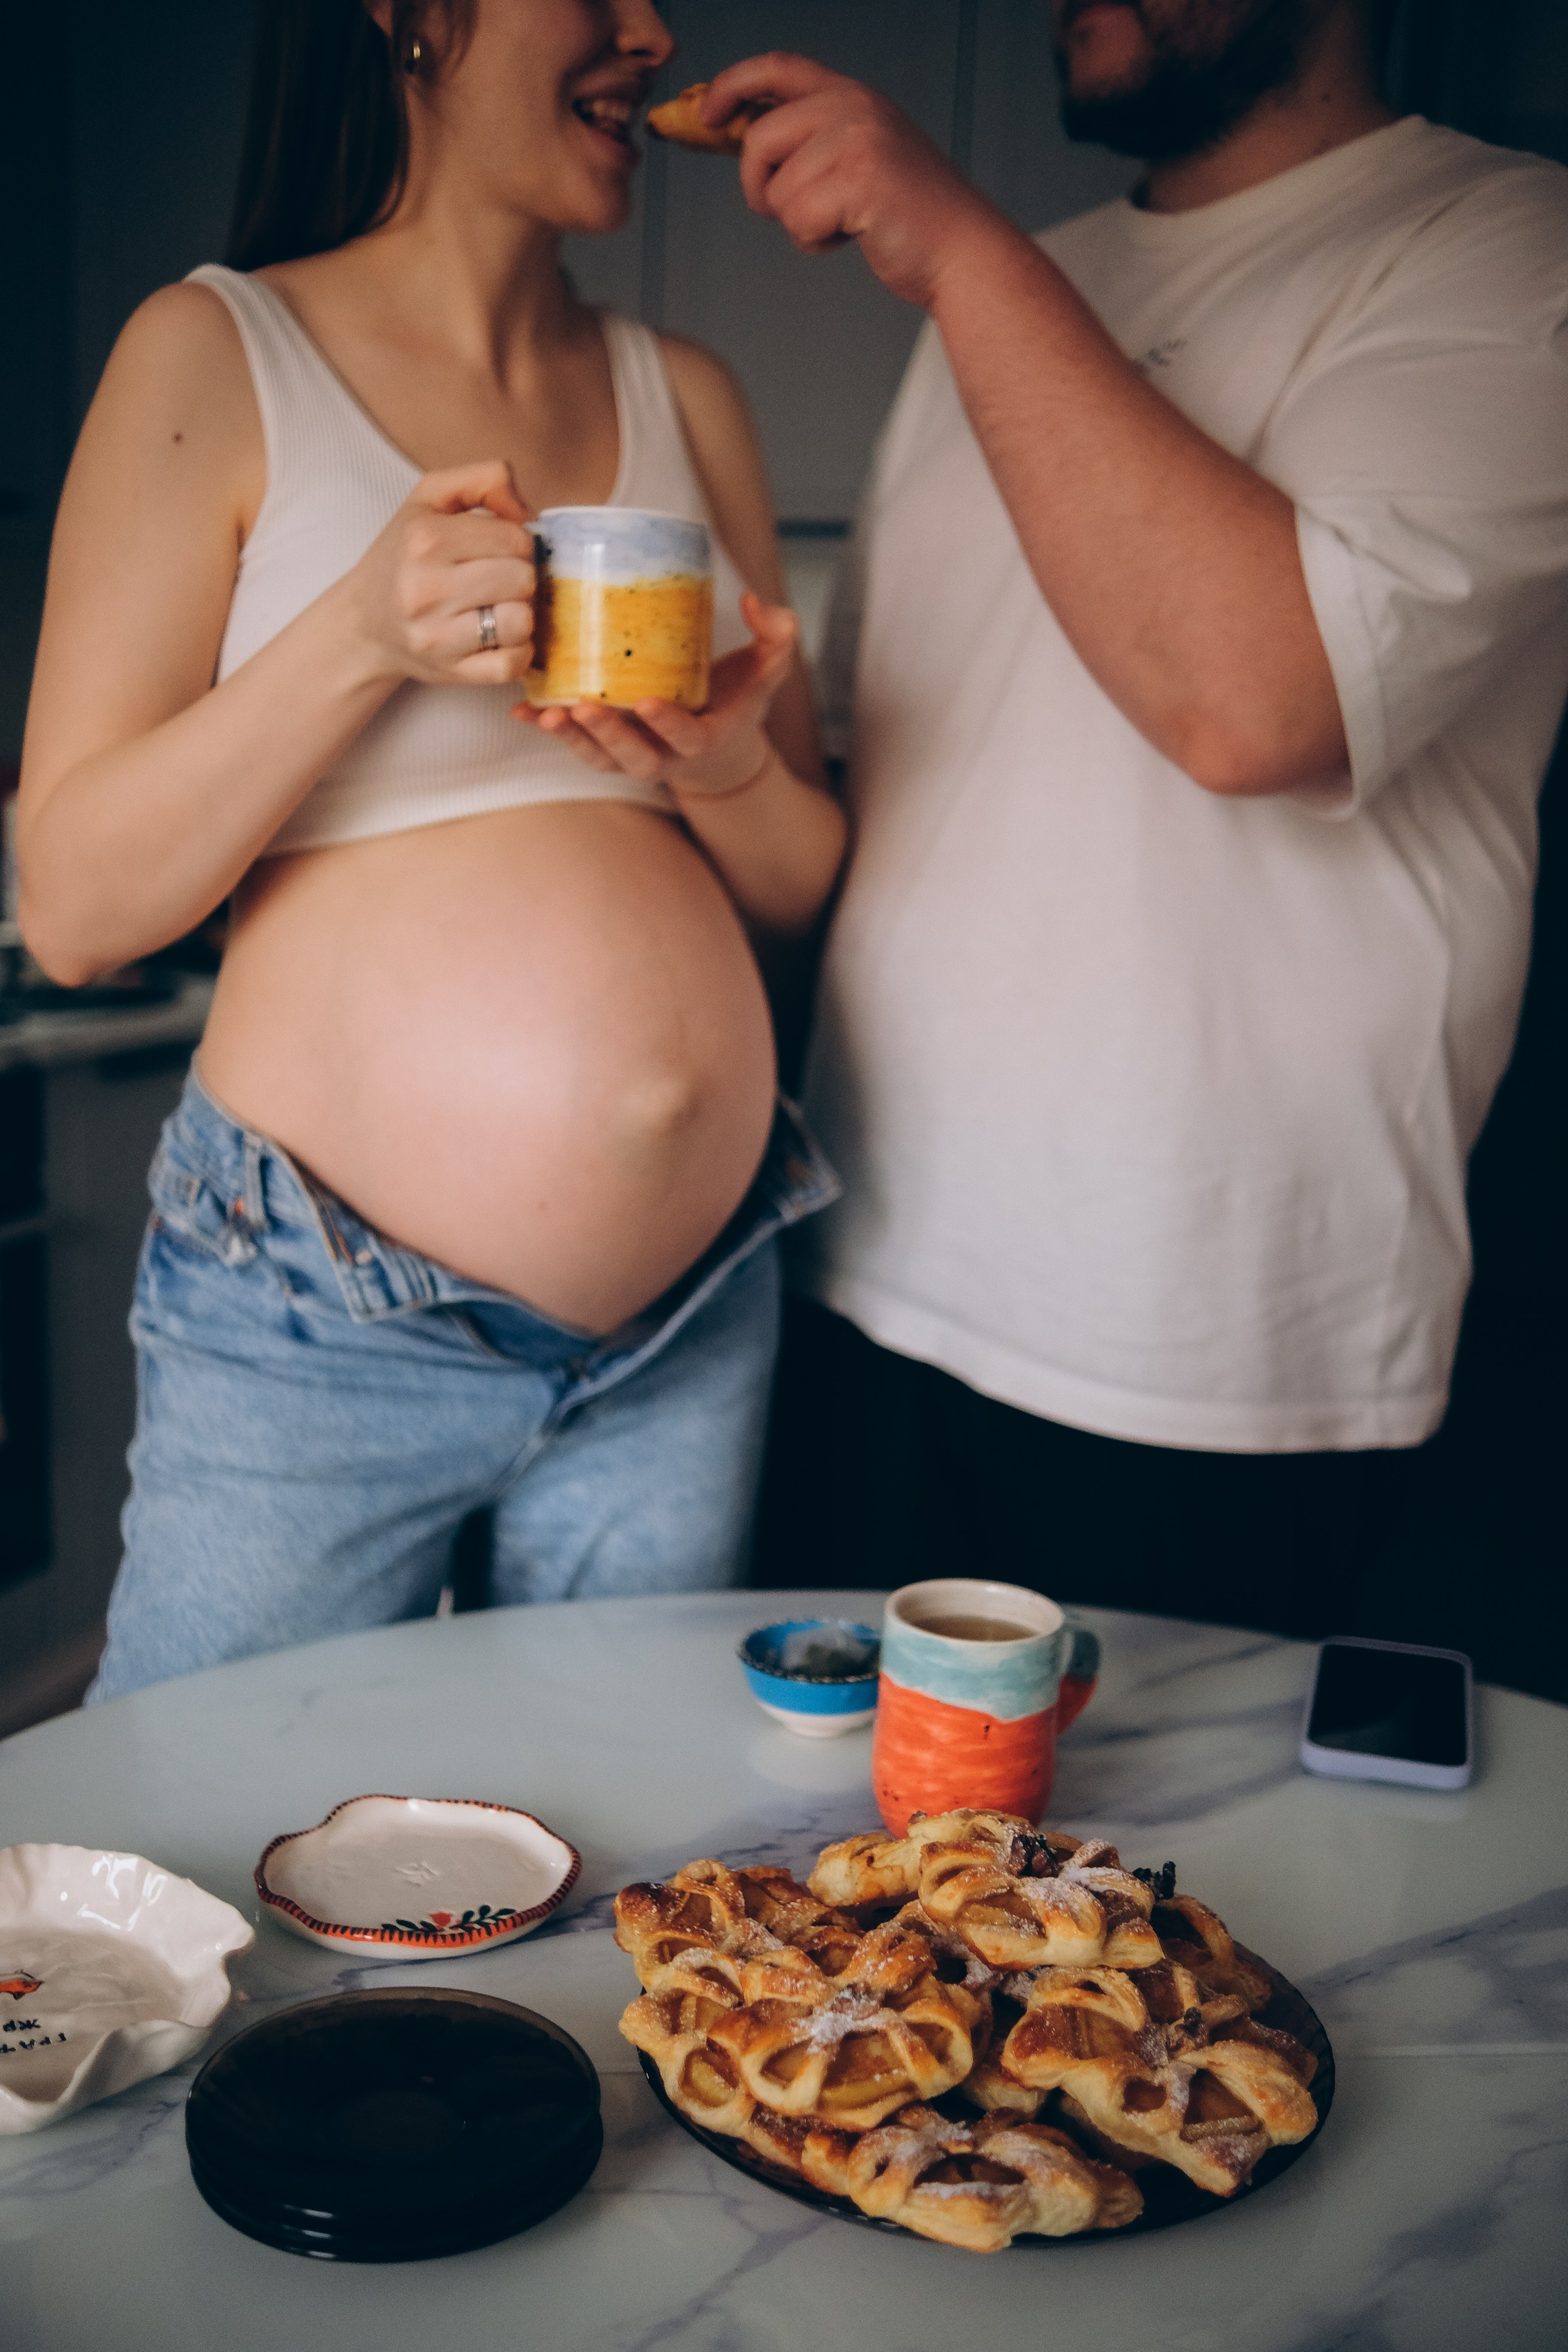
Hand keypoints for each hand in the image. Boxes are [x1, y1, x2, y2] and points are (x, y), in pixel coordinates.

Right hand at [344, 459, 536, 686]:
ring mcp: (437, 635)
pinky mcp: (450, 671)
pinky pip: (512, 664)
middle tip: (498, 580)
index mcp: (425, 539)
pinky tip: (500, 638)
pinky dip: (517, 652)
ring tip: (498, 607)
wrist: (364, 623)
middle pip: (523, 579)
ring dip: (520, 615)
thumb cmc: (404, 556)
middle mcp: (426, 587)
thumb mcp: (430, 499)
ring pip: (521, 621)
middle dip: (520, 577)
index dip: (518, 543)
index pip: (515, 538)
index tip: (497, 550)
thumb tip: (527, 510)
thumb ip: (483, 479)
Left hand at [512, 592, 798, 797]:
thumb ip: (775, 636)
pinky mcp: (608, 749)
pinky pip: (576, 746)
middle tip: (583, 706)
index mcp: (704, 738)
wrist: (719, 749)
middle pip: (634, 756)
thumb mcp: (767, 670)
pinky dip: (547, 730)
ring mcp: (633, 756)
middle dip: (608, 734)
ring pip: (599, 757)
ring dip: (571, 738)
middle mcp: (665, 755)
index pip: (686, 737)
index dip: (667, 724)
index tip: (648, 702)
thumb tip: (754, 600)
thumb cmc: (737, 701)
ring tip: (545, 712)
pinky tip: (522, 709)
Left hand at [703, 53, 991, 307]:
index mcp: (851, 95)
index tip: (707, 114)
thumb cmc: (907, 215)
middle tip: (791, 212)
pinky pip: (798, 221)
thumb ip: (812, 140)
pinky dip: (815, 242)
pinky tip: (852, 237)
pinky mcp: (860, 180)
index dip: (732, 85)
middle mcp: (853, 107)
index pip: (776, 68)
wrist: (962, 252)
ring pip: (777, 191)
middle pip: (759, 141)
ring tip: (844, 224)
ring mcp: (858, 140)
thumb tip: (746, 138)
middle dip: (759, 188)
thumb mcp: (859, 156)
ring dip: (799, 223)